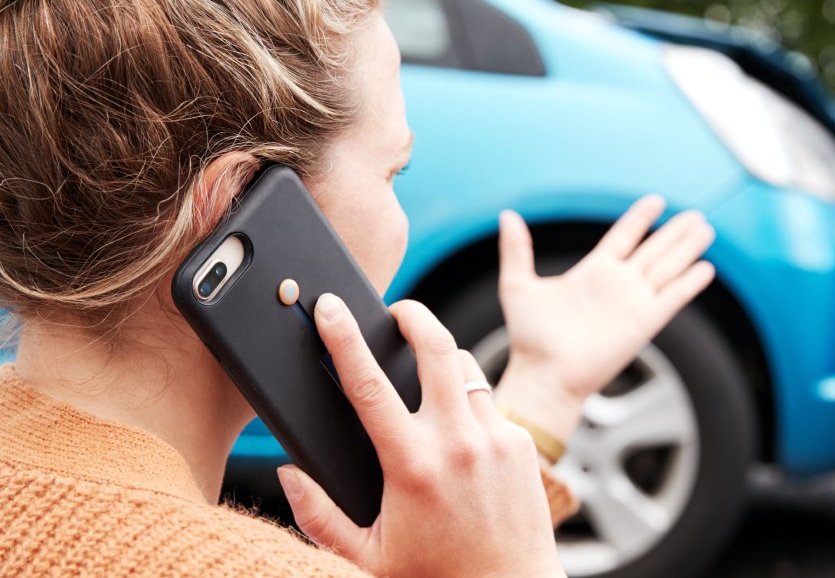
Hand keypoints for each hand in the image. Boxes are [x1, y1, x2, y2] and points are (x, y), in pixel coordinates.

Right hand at [277, 294, 562, 577]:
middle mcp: (458, 443)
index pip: (368, 383)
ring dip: (443, 360)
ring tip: (425, 372)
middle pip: (435, 346)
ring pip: (466, 368)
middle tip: (396, 310)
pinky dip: (469, 406)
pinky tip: (458, 432)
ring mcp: (496, 438)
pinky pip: (489, 404)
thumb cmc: (436, 577)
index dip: (344, 338)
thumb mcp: (366, 555)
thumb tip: (288, 472)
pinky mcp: (521, 443)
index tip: (330, 307)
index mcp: (412, 466)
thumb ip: (319, 515)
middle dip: (412, 315)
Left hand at [492, 195, 715, 443]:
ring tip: (705, 229)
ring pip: (668, 268)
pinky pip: (673, 297)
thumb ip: (517, 249)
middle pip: (654, 250)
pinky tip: (706, 268)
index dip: (640, 219)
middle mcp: (617, 285)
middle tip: (696, 215)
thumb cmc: (529, 338)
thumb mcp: (518, 285)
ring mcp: (633, 303)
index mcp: (592, 273)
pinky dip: (690, 283)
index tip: (656, 201)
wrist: (544, 375)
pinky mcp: (644, 323)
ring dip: (687, 249)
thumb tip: (508, 215)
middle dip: (675, 232)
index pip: (623, 237)